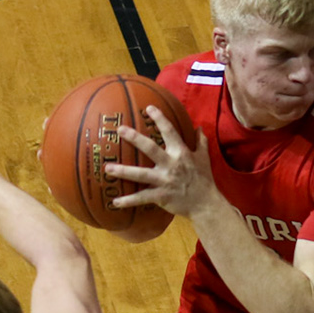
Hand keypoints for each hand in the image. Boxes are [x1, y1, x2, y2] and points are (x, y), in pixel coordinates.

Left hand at [105, 106, 219, 218]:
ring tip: (107, 168)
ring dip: (123, 171)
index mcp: (181, 153)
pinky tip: (114, 202)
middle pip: (150, 149)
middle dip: (135, 138)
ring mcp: (165, 181)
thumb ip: (201, 142)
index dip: (160, 119)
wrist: (206, 204)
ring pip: (141, 174)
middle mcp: (171, 164)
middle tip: (120, 129)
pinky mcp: (161, 196)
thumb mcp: (204, 158)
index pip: (170, 132)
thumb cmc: (204, 180)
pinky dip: (128, 201)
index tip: (148, 108)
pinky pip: (142, 198)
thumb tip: (199, 127)